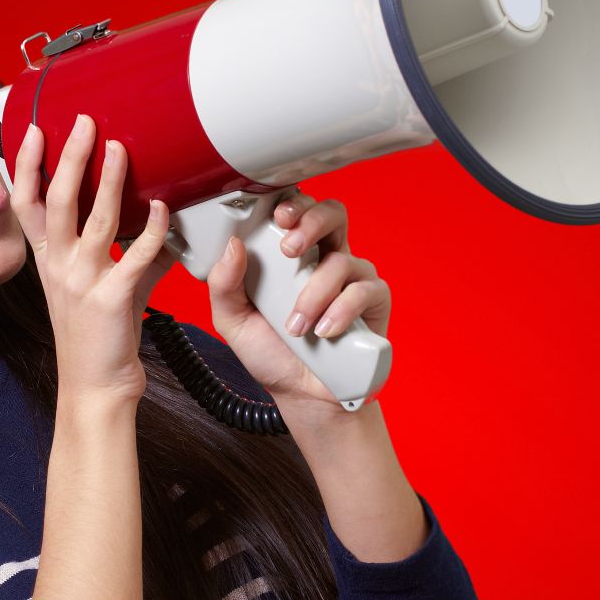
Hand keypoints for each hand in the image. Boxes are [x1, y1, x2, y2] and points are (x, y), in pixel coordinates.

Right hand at [10, 114, 174, 405]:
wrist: (96, 387)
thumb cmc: (99, 339)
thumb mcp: (105, 288)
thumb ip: (131, 255)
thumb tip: (158, 226)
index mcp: (49, 261)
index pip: (27, 203)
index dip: (27, 165)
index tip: (34, 132)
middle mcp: (60, 267)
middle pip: (56, 200)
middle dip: (69, 157)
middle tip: (84, 124)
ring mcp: (83, 282)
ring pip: (94, 219)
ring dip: (109, 180)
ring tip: (120, 149)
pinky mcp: (113, 299)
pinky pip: (135, 255)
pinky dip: (153, 229)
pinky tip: (164, 208)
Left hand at [205, 190, 390, 408]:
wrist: (302, 395)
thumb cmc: (272, 353)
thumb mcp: (233, 321)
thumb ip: (224, 285)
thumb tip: (234, 246)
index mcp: (293, 256)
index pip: (299, 212)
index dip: (294, 203)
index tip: (278, 218)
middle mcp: (326, 259)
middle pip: (333, 214)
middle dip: (312, 223)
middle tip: (290, 250)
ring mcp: (353, 279)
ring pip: (343, 260)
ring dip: (315, 293)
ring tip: (297, 326)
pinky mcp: (375, 302)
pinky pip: (366, 290)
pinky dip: (342, 310)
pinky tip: (325, 332)